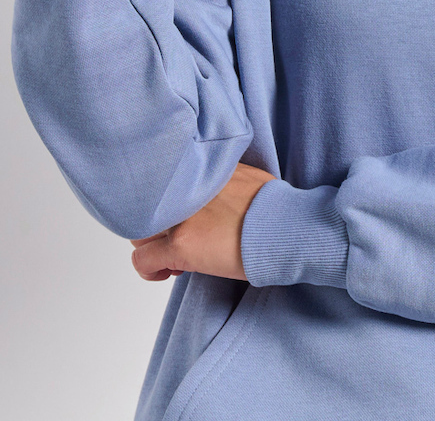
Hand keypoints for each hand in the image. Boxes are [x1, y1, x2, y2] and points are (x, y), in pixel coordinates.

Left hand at [129, 162, 276, 281]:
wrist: (284, 227)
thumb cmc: (274, 207)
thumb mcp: (247, 177)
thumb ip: (223, 180)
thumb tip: (221, 192)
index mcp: (202, 171)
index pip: (163, 183)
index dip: (170, 206)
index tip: (185, 218)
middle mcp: (186, 190)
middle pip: (147, 208)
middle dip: (158, 227)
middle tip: (180, 240)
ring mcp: (181, 217)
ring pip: (141, 234)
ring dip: (154, 247)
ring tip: (176, 259)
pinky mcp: (180, 245)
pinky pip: (143, 260)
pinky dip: (149, 270)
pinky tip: (167, 273)